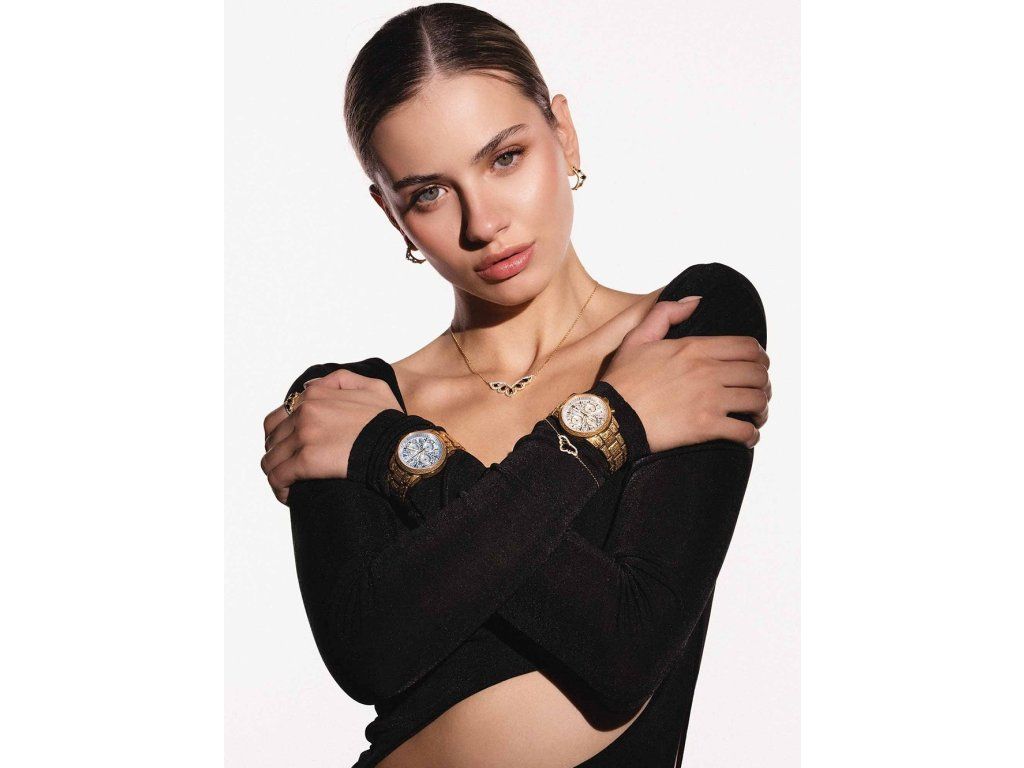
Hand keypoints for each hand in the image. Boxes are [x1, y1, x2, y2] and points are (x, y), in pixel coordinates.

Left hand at [261, 370, 402, 504]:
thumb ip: (341, 380)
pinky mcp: (306, 460)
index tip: (294, 452)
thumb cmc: (391, 420)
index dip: (283, 437)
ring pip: (270, 459)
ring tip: (289, 486)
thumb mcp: (373, 387)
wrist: (400, 444)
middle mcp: (304, 411)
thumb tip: (315, 386)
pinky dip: (280, 489)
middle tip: (291, 470)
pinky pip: (278, 477)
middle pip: (272, 439)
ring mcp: (303, 435)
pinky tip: (290, 497)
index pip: (279, 417)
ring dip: (277, 473)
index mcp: (315, 394)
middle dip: (279, 455)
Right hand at [602, 298, 770, 453]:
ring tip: (754, 417)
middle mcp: (707, 371)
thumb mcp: (638, 338)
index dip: (760, 359)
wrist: (610, 416)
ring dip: (761, 410)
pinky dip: (751, 435)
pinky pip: (745, 431)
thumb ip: (666, 313)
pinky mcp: (706, 426)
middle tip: (756, 394)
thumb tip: (695, 301)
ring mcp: (709, 399)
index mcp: (695, 348)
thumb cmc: (622, 381)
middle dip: (763, 385)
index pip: (748, 347)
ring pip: (757, 401)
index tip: (756, 368)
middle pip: (758, 374)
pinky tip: (746, 436)